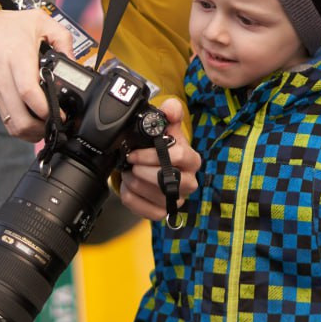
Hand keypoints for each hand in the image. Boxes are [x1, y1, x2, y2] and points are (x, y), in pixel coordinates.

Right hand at [0, 9, 74, 141]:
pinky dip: (20, 126)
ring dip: (31, 132)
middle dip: (41, 129)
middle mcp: (5, 80)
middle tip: (56, 123)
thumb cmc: (1, 26)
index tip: (61, 113)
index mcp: (18, 60)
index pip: (29, 92)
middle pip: (21, 120)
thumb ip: (62, 38)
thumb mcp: (37, 21)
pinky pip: (6, 120)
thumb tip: (73, 61)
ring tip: (46, 124)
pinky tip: (33, 118)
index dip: (46, 109)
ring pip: (12, 126)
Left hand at [119, 98, 201, 220]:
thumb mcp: (168, 127)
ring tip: (128, 172)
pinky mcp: (164, 212)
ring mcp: (177, 200)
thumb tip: (170, 108)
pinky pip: (145, 211)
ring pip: (154, 196)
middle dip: (142, 172)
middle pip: (168, 181)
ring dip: (134, 183)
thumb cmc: (165, 147)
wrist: (157, 166)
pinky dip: (132, 198)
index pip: (180, 156)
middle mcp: (189, 182)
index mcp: (192, 160)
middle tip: (131, 163)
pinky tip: (130, 187)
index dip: (154, 155)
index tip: (135, 153)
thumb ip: (170, 112)